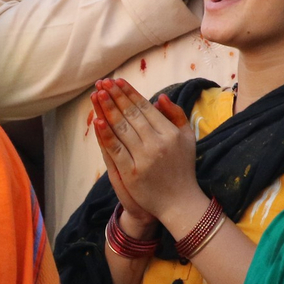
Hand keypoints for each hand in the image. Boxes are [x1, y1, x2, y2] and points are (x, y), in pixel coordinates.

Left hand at [89, 79, 198, 223]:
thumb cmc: (182, 168)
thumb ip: (176, 116)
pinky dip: (106, 135)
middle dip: (115, 96)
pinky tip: (97, 120)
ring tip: (97, 94)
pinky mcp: (131, 173)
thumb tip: (160, 97)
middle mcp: (157, 143)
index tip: (117, 81)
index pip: (145, 108)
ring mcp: (143, 159)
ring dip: (107, 109)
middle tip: (103, 82)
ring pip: (121, 128)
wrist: (179, 203)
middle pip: (131, 115)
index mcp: (170, 133)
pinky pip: (115, 150)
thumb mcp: (187, 139)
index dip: (130, 93)